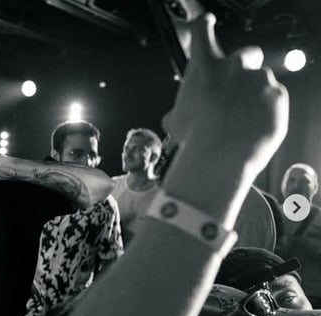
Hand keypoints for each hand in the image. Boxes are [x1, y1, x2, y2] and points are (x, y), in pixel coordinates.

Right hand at [163, 14, 288, 177]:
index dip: (202, 26)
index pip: (202, 29)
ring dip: (253, 93)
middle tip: (234, 89)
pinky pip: (274, 97)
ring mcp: (259, 79)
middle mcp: (234, 65)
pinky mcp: (278, 95)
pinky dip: (266, 108)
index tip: (204, 24)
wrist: (221, 153)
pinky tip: (252, 124)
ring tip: (242, 117)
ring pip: (261, 79)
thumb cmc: (195, 137)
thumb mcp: (176, 121)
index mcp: (204, 66)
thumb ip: (181, 108)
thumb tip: (176, 118)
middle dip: (242, 68)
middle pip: (246, 53)